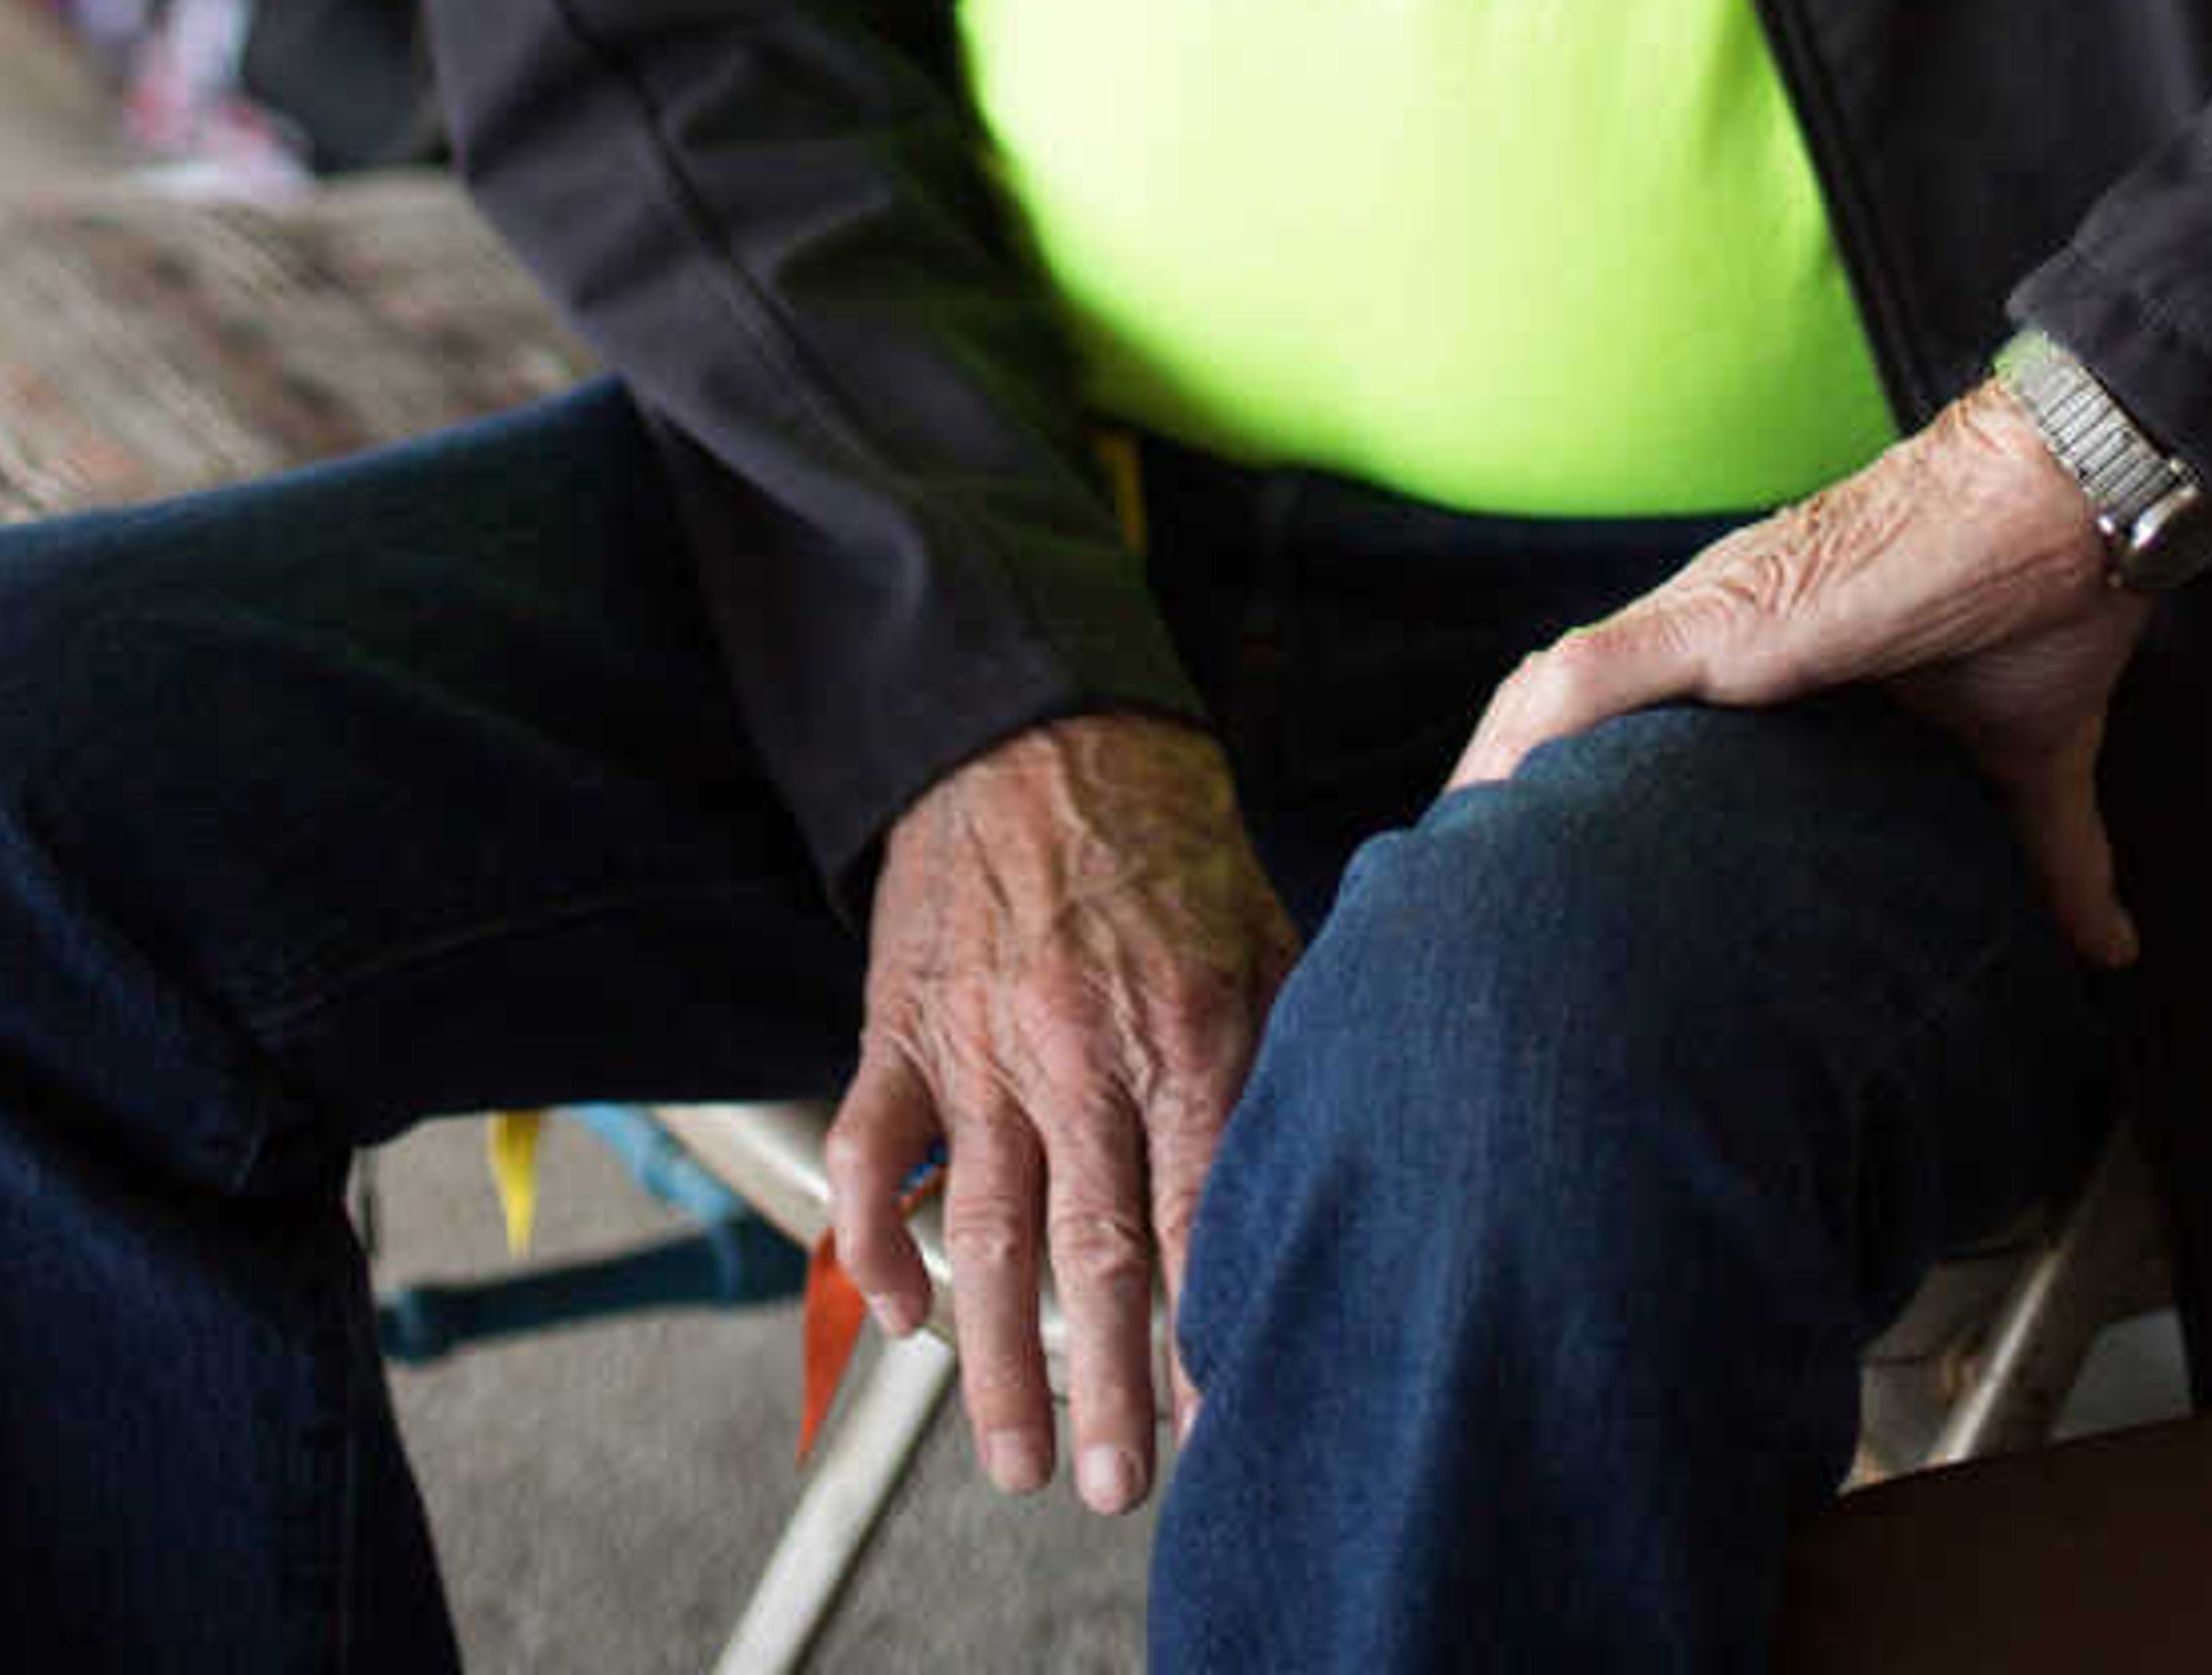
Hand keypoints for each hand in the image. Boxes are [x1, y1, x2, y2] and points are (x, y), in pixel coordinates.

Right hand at [826, 711, 1295, 1514]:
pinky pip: (881, 1152)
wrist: (1034, 723)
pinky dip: (879, 1242)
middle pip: (1095, 1250)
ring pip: (987, 1229)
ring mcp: (983, 1043)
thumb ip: (1289, 1047)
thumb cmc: (1165, 835)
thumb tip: (1332, 1164)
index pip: (1205, 1214)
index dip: (1212, 1333)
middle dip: (1107, 1386)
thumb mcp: (1263, 925)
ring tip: (1013, 1460)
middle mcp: (1084, 1048)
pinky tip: (900, 1316)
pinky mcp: (904, 1026)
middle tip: (1117, 1489)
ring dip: (995, 1360)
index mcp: (1189, 1026)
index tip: (1223, 1430)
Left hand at [1445, 387, 2150, 966]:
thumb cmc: (2041, 595)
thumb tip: (2105, 947)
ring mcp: (1713, 618)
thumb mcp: (2026, 756)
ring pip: (1557, 698)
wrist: (2068, 498)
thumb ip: (2046, 854)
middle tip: (1469, 907)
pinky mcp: (1725, 619)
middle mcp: (1721, 629)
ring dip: (1495, 778)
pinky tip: (1480, 798)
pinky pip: (1589, 676)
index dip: (1579, 797)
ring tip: (1447, 880)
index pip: (1644, 729)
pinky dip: (1527, 733)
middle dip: (1511, 804)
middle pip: (1573, 717)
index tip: (1545, 888)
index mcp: (1773, 657)